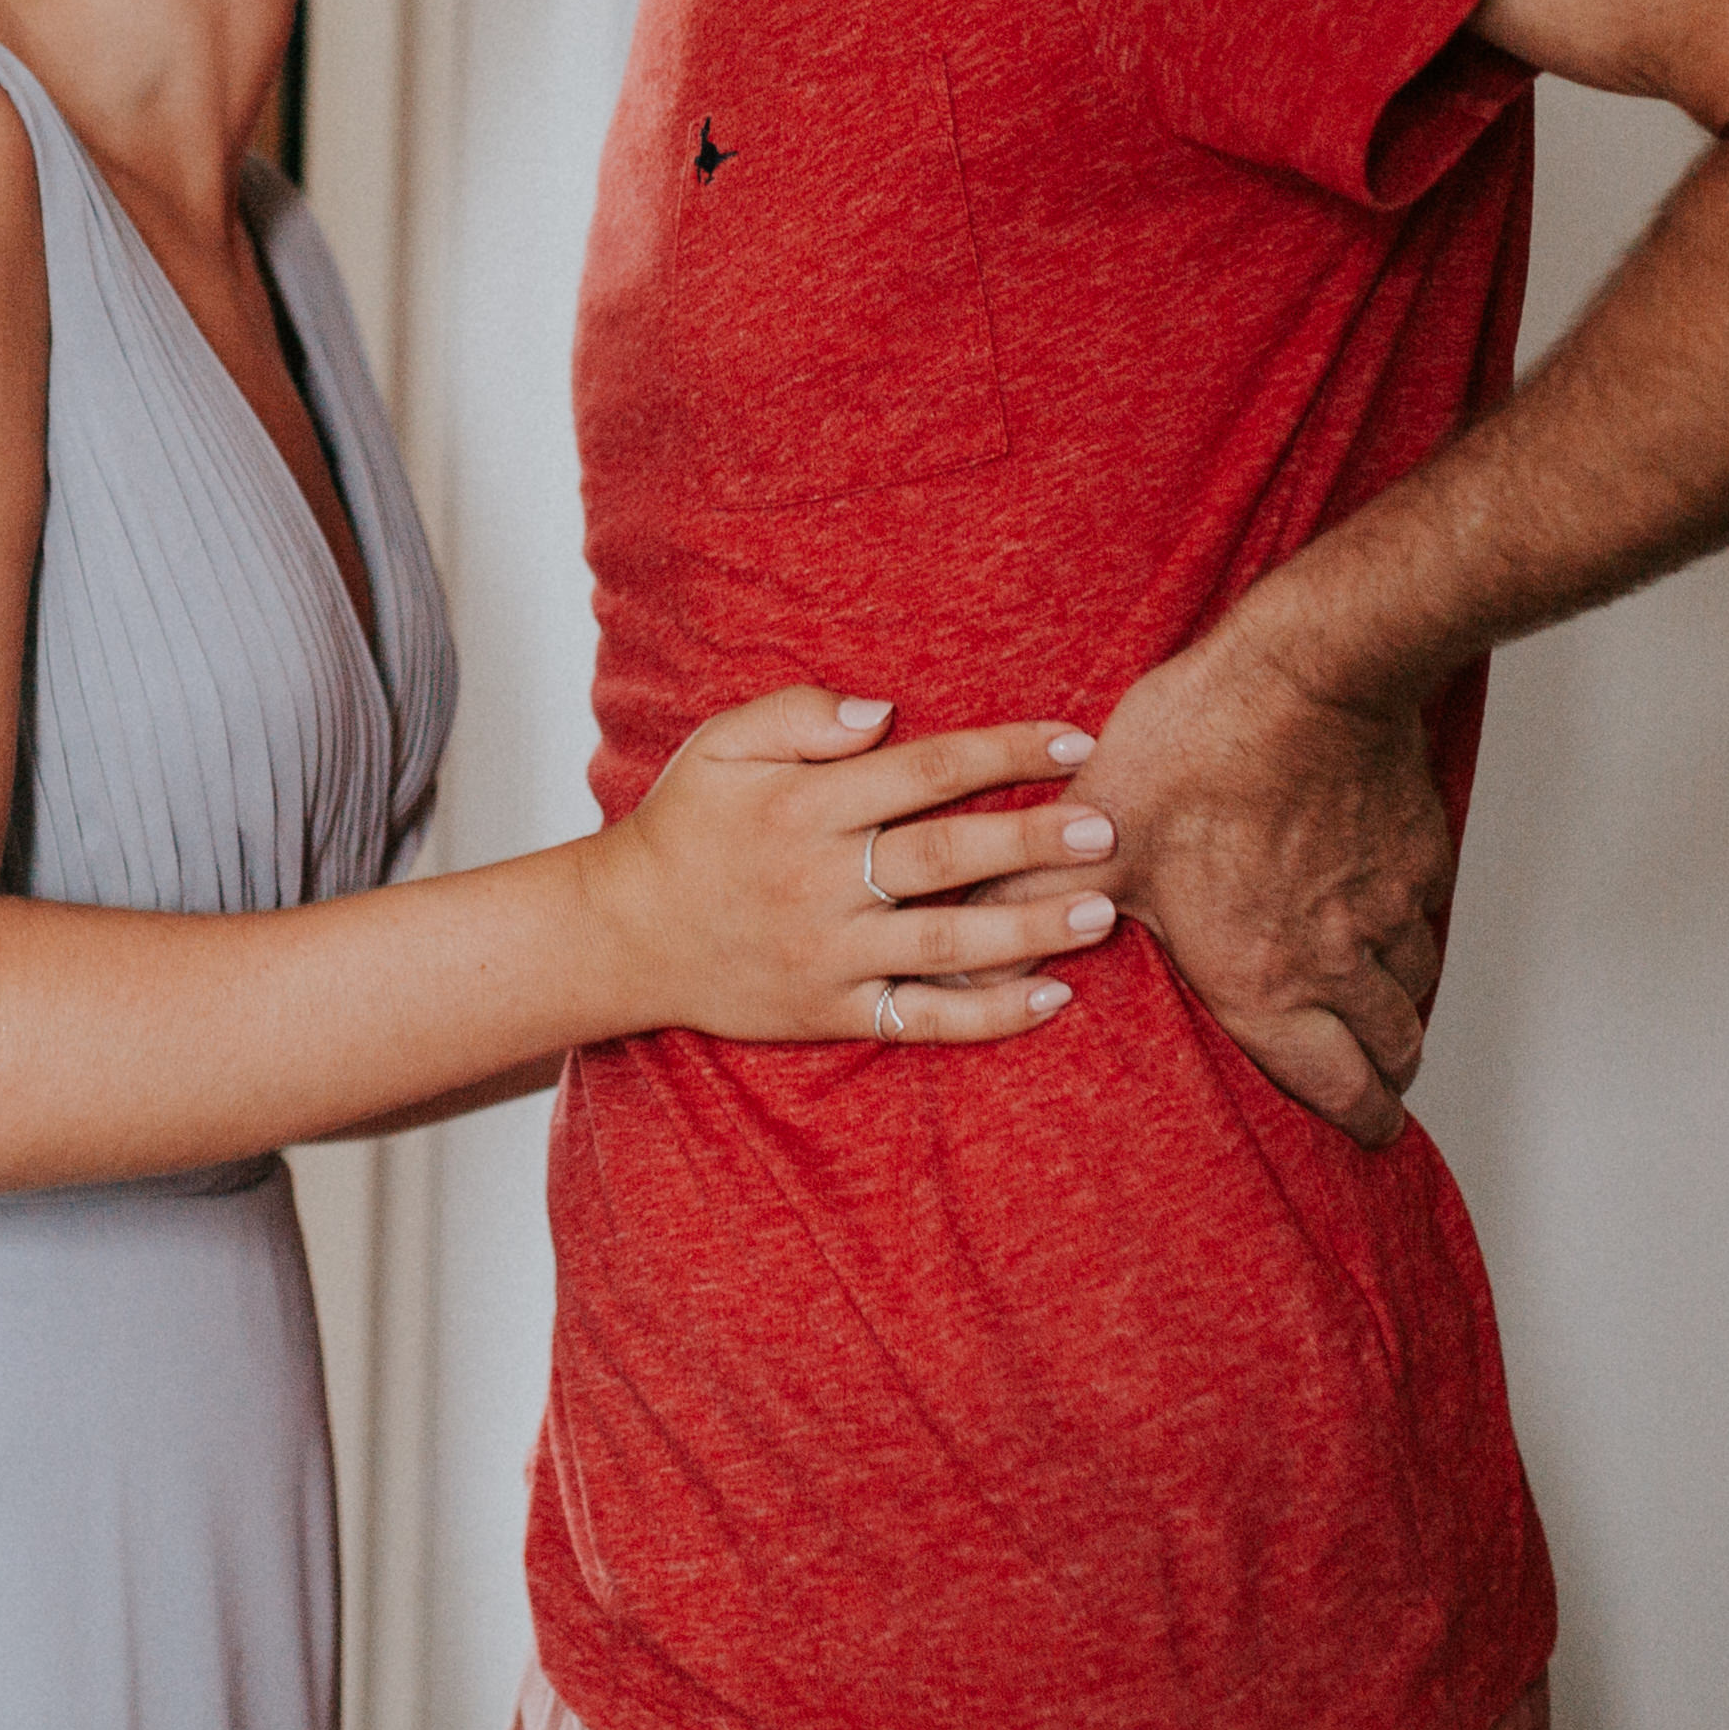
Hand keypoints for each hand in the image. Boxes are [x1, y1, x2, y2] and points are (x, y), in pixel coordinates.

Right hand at [581, 689, 1123, 1048]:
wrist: (621, 936)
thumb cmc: (684, 827)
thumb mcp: (720, 746)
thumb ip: (799, 713)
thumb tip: (884, 711)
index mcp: (804, 805)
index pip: (926, 770)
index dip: (1005, 752)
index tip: (1072, 741)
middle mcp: (822, 880)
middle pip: (949, 854)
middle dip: (1036, 840)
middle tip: (1108, 829)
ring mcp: (830, 955)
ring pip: (948, 941)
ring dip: (1032, 928)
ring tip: (1100, 912)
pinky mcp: (831, 1014)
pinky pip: (923, 1018)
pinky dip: (990, 1014)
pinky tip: (1050, 998)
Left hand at [1057, 625, 1453, 1145]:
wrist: (1309, 673)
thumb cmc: (1202, 749)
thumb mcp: (1095, 833)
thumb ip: (1036, 905)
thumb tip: (972, 959)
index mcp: (1262, 979)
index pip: (1335, 1089)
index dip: (1359, 1124)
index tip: (1366, 1135)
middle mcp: (1337, 960)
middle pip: (1392, 1053)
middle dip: (1385, 1081)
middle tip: (1375, 1087)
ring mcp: (1387, 906)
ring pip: (1415, 988)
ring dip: (1401, 1009)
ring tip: (1379, 1012)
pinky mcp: (1419, 852)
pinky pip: (1428, 915)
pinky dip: (1412, 931)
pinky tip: (1385, 917)